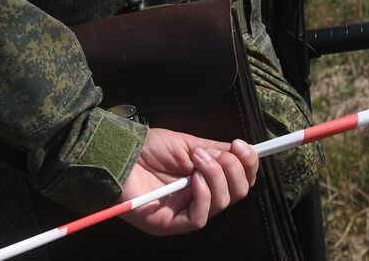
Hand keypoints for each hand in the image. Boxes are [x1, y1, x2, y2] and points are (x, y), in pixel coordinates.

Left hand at [117, 128, 258, 235]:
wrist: (120, 156)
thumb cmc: (149, 149)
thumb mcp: (188, 145)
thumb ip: (215, 152)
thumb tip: (241, 152)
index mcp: (206, 178)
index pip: (238, 179)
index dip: (248, 165)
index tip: (245, 146)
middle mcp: (200, 197)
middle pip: (237, 193)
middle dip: (234, 169)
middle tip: (218, 153)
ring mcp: (186, 212)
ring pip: (222, 204)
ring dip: (216, 176)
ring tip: (197, 160)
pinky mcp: (172, 224)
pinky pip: (200, 217)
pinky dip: (203, 195)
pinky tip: (194, 180)